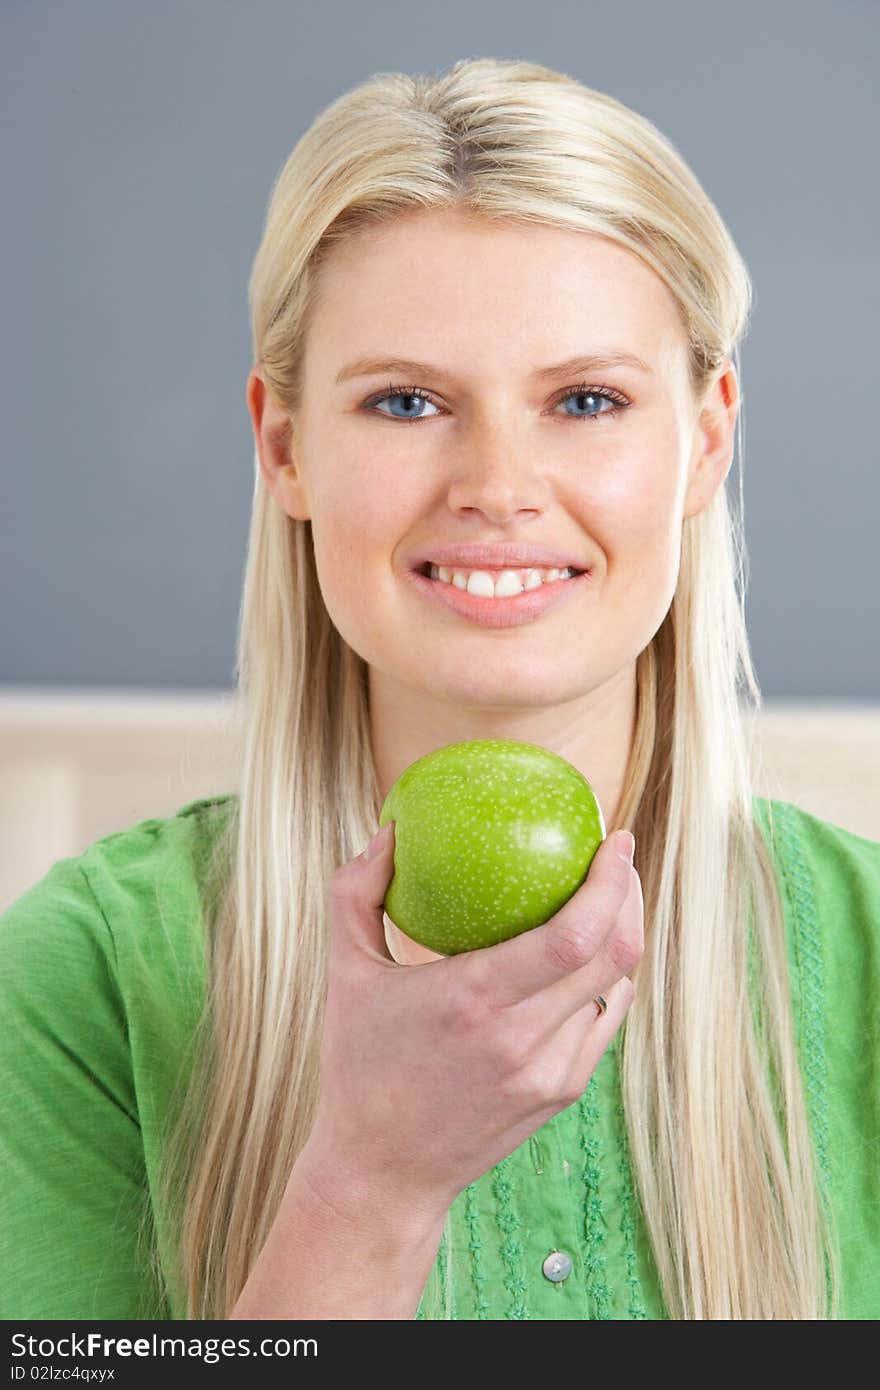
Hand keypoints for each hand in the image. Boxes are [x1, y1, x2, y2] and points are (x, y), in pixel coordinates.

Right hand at [301, 823, 642, 1217]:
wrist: (383, 1172)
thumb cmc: (359, 1065)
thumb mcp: (344, 974)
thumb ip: (356, 894)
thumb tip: (389, 830)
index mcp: (473, 1000)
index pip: (574, 936)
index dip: (610, 883)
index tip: (615, 839)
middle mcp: (523, 1039)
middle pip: (614, 956)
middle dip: (628, 895)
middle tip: (616, 856)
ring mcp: (551, 1072)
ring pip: (617, 987)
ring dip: (620, 936)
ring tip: (604, 898)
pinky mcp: (563, 1093)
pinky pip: (603, 1020)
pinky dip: (605, 980)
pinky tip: (586, 957)